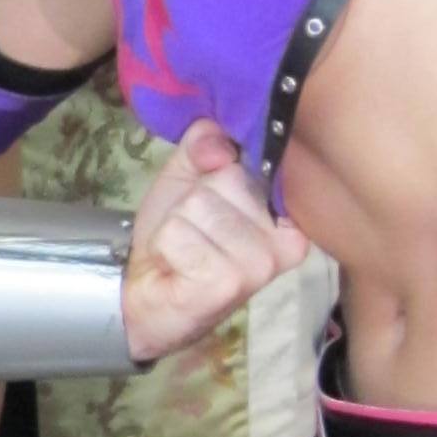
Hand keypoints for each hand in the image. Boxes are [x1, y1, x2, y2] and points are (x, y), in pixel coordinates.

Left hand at [122, 120, 307, 360]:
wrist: (147, 295)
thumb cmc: (178, 236)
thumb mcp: (189, 176)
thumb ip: (204, 144)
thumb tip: (218, 142)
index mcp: (288, 214)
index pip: (254, 156)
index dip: (219, 170)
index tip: (212, 198)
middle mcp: (287, 240)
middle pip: (227, 178)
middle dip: (194, 199)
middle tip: (194, 232)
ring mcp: (260, 264)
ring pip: (199, 203)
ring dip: (176, 224)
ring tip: (184, 249)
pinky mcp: (228, 282)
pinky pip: (178, 232)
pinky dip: (164, 244)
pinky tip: (175, 265)